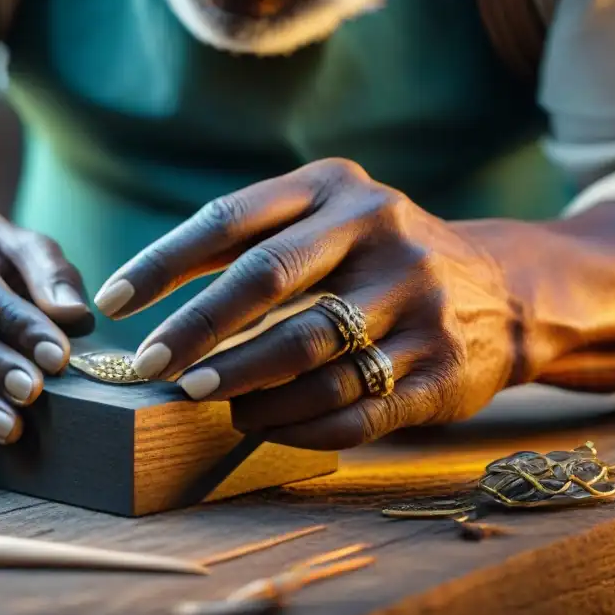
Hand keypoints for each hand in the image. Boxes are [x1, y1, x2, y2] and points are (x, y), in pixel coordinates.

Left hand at [94, 159, 518, 449]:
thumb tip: (149, 294)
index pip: (230, 221)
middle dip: (195, 330)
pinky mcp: (442, 368)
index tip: (111, 301)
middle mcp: (381, 234)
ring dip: (242, 385)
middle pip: (266, 283)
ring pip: (306, 355)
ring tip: (201, 398)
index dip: (163, 263)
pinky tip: (258, 425)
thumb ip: (253, 242)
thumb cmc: (379, 257)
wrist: (503, 291)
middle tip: (150, 367)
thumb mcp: (329, 218)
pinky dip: (295, 425)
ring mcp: (418, 302)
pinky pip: (353, 411)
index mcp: (336, 188)